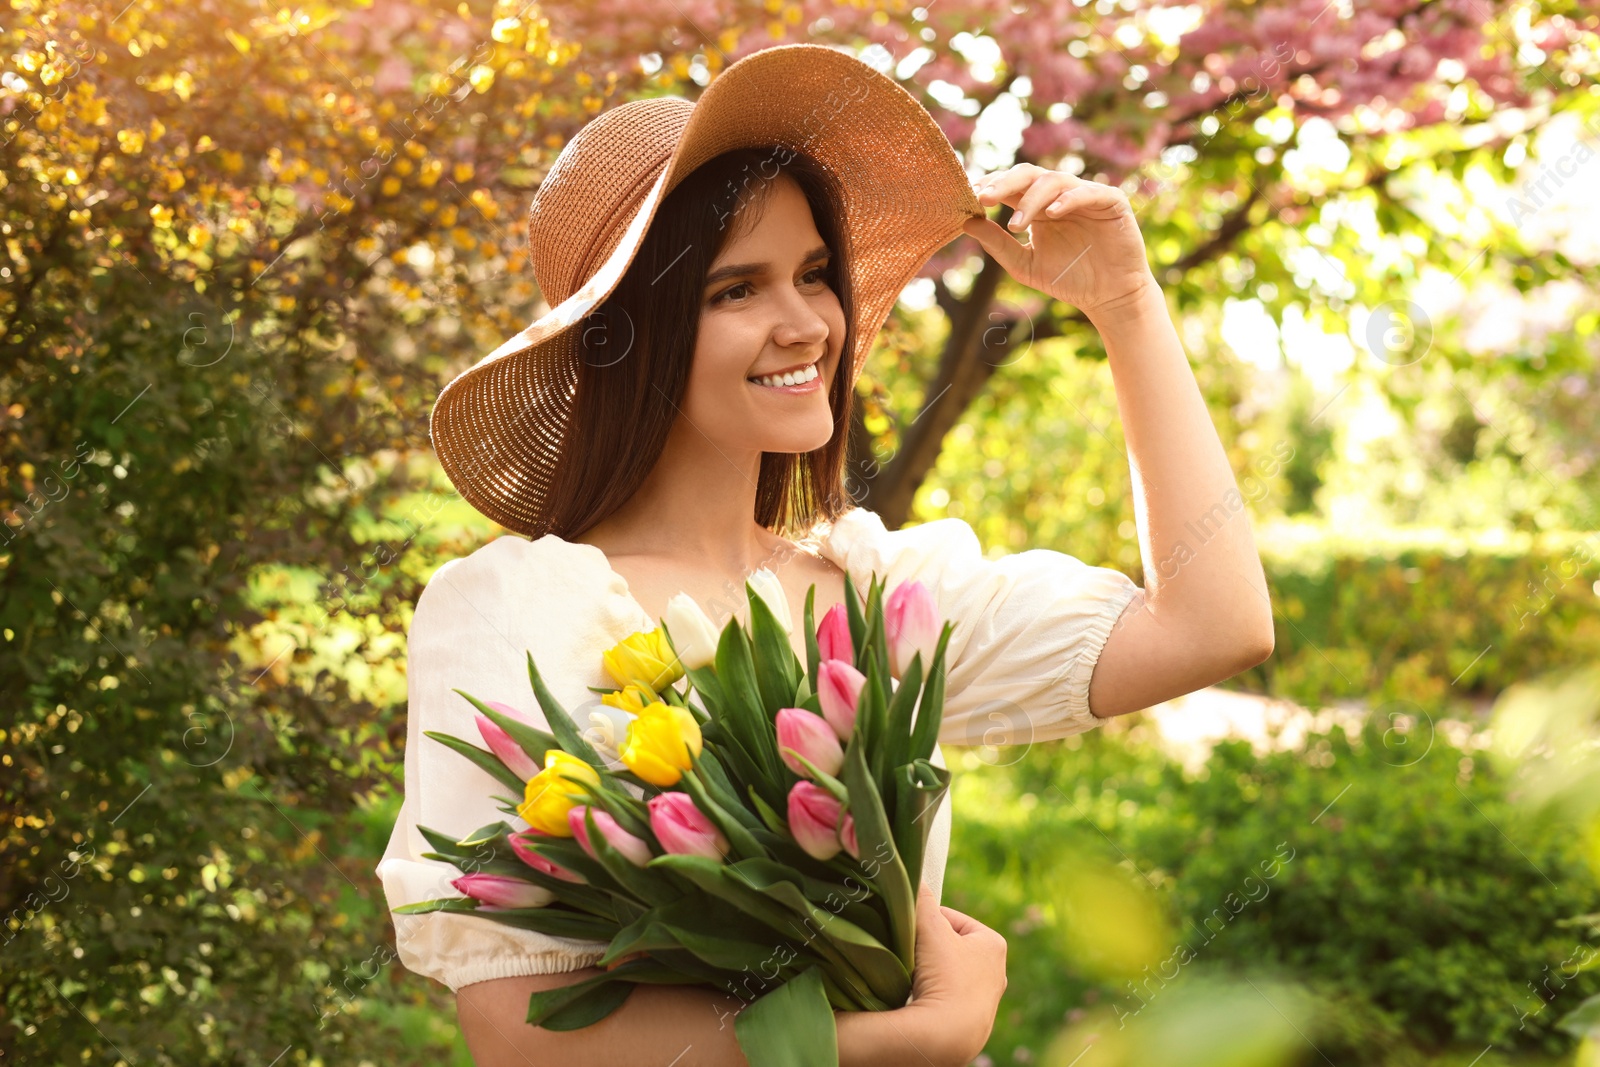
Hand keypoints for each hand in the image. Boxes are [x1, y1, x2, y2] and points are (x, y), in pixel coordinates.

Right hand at [892, 882, 1008, 1065]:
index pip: (951, 920)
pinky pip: (946, 1000)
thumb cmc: (946, 976)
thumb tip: (913, 876)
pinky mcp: (973, 1024)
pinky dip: (933, 996)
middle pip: (950, 948)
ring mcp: (986, 1002)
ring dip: (929, 973)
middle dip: (928, 949)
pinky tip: (920, 999)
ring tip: (912, 977)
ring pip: (947, 974)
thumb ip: (921, 899)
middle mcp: (997, 973)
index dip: (926, 922)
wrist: (948, 1036)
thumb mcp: (930, 928)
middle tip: (910, 954)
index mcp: (994, 945)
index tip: (910, 931)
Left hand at [961, 163, 1156, 319]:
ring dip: (1031, 199)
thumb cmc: (1068, 279)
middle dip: (1004, 184)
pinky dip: (1068, 199)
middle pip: (1027, 175)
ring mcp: (1084, 195)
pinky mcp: (1110, 201)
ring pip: (1053, 181)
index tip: (968, 197)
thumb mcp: (1025, 265)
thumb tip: (966, 223)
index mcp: (1037, 206)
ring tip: (1016, 223)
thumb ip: (998, 244)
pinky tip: (1052, 213)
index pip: (1010, 186)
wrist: (1109, 296)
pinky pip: (1088, 192)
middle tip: (983, 198)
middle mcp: (1058, 196)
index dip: (990, 186)